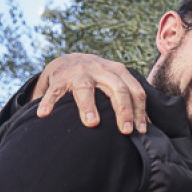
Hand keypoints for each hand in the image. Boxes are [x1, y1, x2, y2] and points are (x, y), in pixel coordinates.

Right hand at [32, 53, 148, 133]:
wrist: (69, 60)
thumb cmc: (99, 79)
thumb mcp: (116, 81)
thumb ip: (130, 98)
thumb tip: (147, 127)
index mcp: (118, 71)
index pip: (135, 91)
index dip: (140, 111)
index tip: (141, 131)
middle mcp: (101, 69)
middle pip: (117, 89)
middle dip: (123, 110)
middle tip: (126, 131)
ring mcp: (79, 73)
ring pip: (85, 88)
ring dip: (89, 106)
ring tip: (92, 123)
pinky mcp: (59, 78)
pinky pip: (54, 91)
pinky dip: (48, 102)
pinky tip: (45, 115)